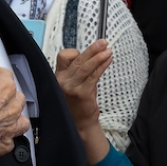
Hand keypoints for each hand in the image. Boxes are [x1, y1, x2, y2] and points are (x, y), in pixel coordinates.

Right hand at [0, 57, 28, 165]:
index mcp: (4, 88)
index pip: (6, 74)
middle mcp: (11, 108)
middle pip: (16, 97)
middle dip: (5, 94)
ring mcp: (9, 128)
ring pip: (20, 120)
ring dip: (12, 116)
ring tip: (0, 115)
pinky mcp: (2, 145)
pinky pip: (10, 140)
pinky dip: (4, 137)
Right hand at [55, 40, 112, 163]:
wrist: (79, 123)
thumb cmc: (78, 102)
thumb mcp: (74, 84)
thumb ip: (79, 70)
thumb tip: (92, 54)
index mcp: (58, 76)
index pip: (63, 57)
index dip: (76, 53)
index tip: (86, 54)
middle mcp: (62, 80)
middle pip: (77, 60)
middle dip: (91, 50)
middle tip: (103, 42)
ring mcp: (71, 87)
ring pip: (85, 66)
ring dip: (98, 56)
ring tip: (108, 49)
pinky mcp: (82, 93)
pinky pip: (94, 75)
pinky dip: (102, 66)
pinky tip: (108, 60)